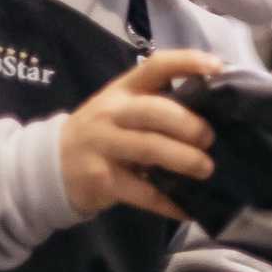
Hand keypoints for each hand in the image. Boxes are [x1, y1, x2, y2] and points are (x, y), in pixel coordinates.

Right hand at [64, 49, 221, 220]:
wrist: (53, 164)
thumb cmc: (105, 132)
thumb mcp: (122, 109)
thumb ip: (158, 105)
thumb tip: (215, 115)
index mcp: (123, 90)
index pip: (155, 66)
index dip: (187, 62)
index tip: (218, 66)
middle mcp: (111, 113)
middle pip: (154, 111)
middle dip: (189, 125)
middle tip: (210, 139)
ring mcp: (102, 145)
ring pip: (149, 149)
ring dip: (184, 160)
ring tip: (205, 169)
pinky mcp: (101, 179)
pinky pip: (141, 191)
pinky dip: (167, 202)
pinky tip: (187, 209)